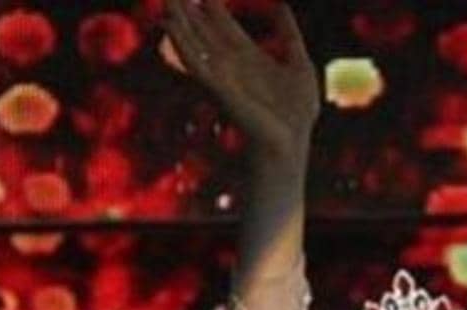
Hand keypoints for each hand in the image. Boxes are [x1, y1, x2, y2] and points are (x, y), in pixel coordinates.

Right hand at [163, 0, 319, 162]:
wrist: (291, 140)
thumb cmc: (296, 111)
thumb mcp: (299, 62)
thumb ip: (289, 34)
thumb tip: (281, 5)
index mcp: (248, 57)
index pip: (224, 26)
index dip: (213, 8)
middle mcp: (230, 64)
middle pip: (204, 31)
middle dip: (189, 11)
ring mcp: (221, 74)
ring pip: (194, 42)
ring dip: (179, 21)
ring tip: (167, 1)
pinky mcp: (216, 86)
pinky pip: (195, 62)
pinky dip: (181, 44)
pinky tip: (170, 26)